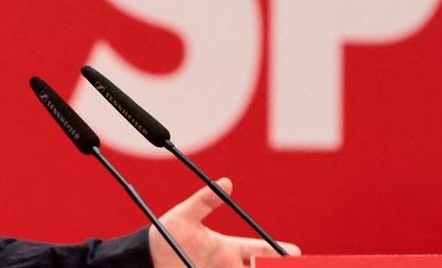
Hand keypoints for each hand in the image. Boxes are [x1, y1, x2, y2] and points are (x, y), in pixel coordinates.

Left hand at [149, 177, 300, 266]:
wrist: (146, 258)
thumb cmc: (166, 232)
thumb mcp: (185, 216)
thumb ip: (204, 201)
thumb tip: (226, 182)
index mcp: (228, 248)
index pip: (260, 250)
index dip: (278, 253)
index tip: (295, 256)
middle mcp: (228, 265)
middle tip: (286, 267)